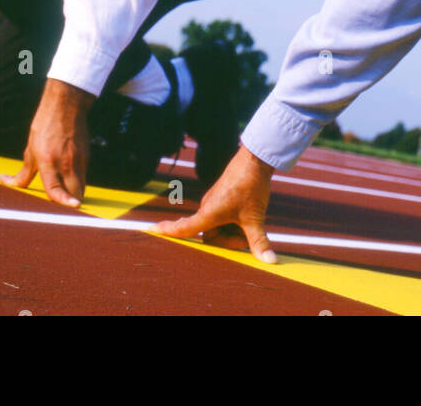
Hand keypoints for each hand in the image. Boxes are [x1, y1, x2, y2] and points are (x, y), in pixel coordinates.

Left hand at [0, 78, 94, 207]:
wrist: (65, 107)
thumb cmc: (44, 128)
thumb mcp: (30, 151)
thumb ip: (22, 173)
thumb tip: (6, 182)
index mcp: (48, 162)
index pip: (56, 188)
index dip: (63, 200)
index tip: (72, 206)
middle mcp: (66, 162)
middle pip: (75, 193)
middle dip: (70, 204)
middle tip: (62, 209)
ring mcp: (79, 159)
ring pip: (81, 186)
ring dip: (74, 195)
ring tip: (66, 198)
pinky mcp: (87, 156)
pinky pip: (84, 176)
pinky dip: (78, 182)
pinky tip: (69, 179)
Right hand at [154, 145, 277, 263]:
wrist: (256, 160)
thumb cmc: (250, 186)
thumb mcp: (255, 217)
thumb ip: (259, 241)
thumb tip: (270, 262)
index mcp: (209, 213)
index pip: (184, 227)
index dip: (168, 231)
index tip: (149, 230)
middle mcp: (207, 207)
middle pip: (212, 236)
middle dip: (228, 240)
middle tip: (247, 237)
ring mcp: (214, 201)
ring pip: (219, 226)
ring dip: (232, 230)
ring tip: (250, 223)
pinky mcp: (222, 195)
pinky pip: (222, 215)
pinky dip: (233, 221)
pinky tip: (247, 214)